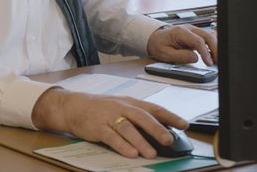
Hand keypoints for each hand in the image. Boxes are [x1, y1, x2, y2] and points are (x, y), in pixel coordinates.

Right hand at [31, 88, 188, 157]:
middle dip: (156, 129)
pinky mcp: (97, 127)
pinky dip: (122, 146)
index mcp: (129, 102)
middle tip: (169, 140)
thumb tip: (160, 131)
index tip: (184, 124)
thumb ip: (137, 117)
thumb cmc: (99, 108)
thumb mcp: (119, 107)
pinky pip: (111, 137)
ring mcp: (108, 117)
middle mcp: (120, 107)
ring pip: (127, 129)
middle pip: (141, 117)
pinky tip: (131, 153)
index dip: (170, 116)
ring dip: (140, 141)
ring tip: (151, 153)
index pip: (153, 108)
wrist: (71, 106)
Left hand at [147, 24, 217, 65]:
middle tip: (217, 62)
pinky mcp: (196, 35)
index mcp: (180, 32)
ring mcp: (193, 31)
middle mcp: (188, 29)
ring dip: (216, 47)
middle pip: (208, 36)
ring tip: (216, 60)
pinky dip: (213, 45)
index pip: (198, 41)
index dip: (205, 52)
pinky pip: (208, 38)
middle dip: (215, 49)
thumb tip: (195, 58)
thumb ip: (180, 56)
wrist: (154, 39)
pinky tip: (214, 54)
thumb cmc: (158, 45)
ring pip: (210, 36)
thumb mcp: (165, 54)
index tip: (209, 62)